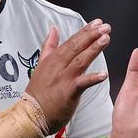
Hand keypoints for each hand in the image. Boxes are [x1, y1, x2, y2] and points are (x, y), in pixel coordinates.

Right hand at [25, 19, 110, 133]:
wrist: (32, 115)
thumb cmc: (38, 93)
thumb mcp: (41, 64)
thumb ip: (49, 46)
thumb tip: (53, 29)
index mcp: (53, 59)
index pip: (71, 41)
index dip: (85, 31)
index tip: (97, 23)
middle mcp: (58, 66)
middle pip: (76, 47)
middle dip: (92, 35)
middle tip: (105, 27)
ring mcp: (63, 78)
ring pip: (80, 60)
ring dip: (94, 49)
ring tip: (106, 39)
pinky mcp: (68, 92)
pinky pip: (82, 84)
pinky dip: (92, 79)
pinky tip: (104, 74)